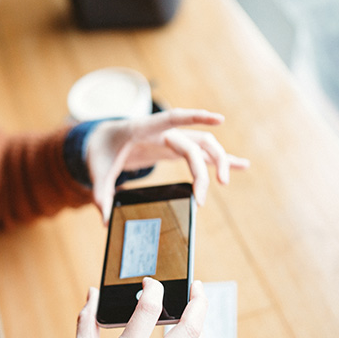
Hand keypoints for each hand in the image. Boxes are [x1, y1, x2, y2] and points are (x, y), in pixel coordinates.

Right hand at [63, 278, 207, 337]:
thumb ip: (88, 320)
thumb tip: (93, 293)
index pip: (149, 311)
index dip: (153, 289)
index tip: (149, 282)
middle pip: (189, 330)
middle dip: (198, 302)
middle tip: (196, 285)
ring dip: (199, 323)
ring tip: (194, 306)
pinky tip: (179, 332)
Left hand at [86, 108, 249, 222]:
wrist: (103, 139)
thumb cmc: (101, 150)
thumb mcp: (96, 170)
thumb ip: (100, 193)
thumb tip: (104, 220)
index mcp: (143, 128)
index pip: (172, 119)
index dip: (195, 117)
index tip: (219, 118)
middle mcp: (163, 132)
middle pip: (193, 143)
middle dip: (202, 169)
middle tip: (201, 198)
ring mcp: (172, 139)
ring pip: (204, 145)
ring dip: (219, 161)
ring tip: (225, 183)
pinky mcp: (176, 148)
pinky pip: (203, 153)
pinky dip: (221, 159)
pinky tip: (242, 165)